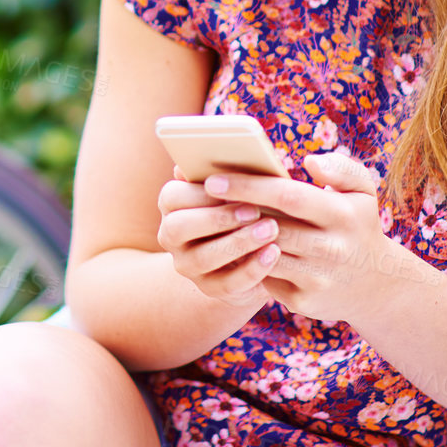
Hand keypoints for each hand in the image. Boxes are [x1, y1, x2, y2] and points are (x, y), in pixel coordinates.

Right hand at [156, 164, 283, 309]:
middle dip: (218, 218)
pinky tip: (274, 253)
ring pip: (204, 257)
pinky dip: (253, 268)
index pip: (173, 196)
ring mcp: (189, 266)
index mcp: (172, 205)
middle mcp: (172, 237)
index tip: (231, 187)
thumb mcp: (233, 189)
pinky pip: (228, 283)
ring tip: (271, 229)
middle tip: (254, 209)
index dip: (201, 192)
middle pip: (180, 228)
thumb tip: (204, 157)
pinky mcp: (211, 289)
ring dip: (239, 242)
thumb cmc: (241, 207)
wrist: (246, 253)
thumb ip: (225, 172)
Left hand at [201, 152, 400, 324]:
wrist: (375, 285)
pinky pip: (265, 279)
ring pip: (263, 255)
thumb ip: (342, 168)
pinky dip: (244, 262)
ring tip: (206, 220)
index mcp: (342, 214)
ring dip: (234, 239)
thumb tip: (310, 161)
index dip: (248, 186)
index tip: (213, 179)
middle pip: (270, 227)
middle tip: (198, 200)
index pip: (288, 196)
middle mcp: (333, 249)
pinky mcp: (304, 301)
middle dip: (231, 213)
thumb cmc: (357, 224)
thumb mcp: (363, 191)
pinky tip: (224, 246)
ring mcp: (318, 278)